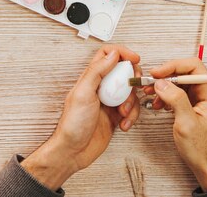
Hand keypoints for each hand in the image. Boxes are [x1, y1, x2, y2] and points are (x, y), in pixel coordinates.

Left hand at [22, 45, 140, 189]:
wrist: (73, 152)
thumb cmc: (72, 124)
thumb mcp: (83, 93)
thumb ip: (97, 71)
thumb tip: (112, 54)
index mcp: (91, 78)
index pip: (107, 55)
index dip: (122, 53)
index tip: (134, 59)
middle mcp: (101, 87)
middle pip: (123, 72)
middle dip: (131, 80)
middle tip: (132, 87)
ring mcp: (109, 102)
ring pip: (130, 92)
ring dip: (132, 102)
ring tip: (123, 112)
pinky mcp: (115, 116)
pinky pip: (131, 110)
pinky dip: (132, 116)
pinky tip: (124, 124)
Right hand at [144, 58, 206, 191]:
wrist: (204, 163)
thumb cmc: (201, 147)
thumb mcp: (187, 123)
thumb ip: (176, 100)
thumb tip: (162, 83)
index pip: (194, 67)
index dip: (174, 66)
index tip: (158, 73)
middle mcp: (206, 92)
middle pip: (184, 73)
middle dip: (166, 76)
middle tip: (150, 82)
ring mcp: (198, 98)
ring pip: (178, 83)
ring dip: (163, 87)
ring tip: (150, 94)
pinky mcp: (191, 105)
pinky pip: (177, 93)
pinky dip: (165, 96)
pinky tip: (158, 104)